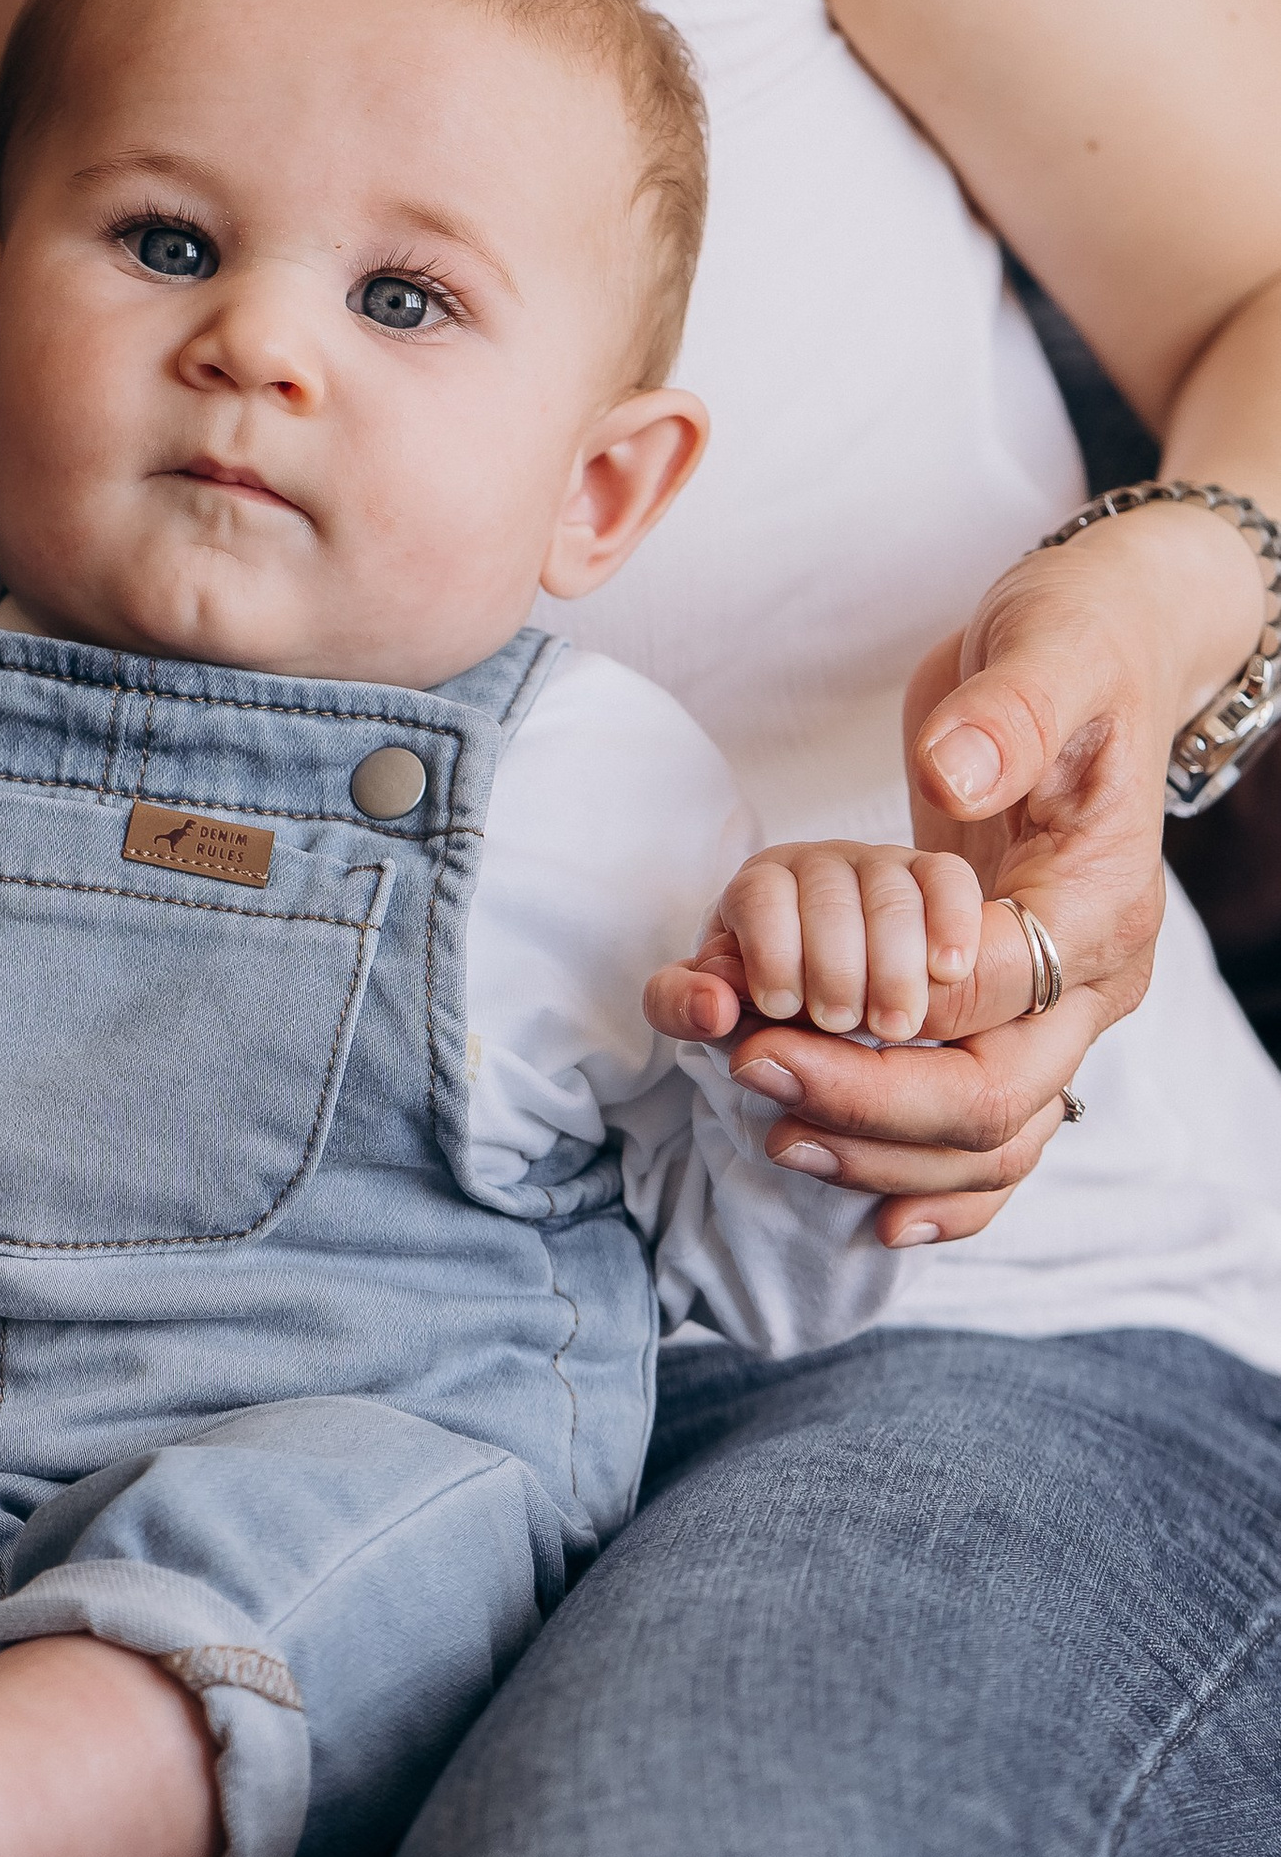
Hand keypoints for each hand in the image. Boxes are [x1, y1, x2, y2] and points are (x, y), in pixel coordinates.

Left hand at [691, 509, 1248, 1247]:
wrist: (1107, 648)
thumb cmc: (1073, 645)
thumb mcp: (1046, 650)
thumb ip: (1005, 714)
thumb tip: (950, 771)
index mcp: (1100, 902)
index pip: (986, 1006)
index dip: (873, 1032)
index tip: (760, 1023)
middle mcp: (1098, 974)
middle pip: (992, 1099)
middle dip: (866, 1110)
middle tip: (748, 1079)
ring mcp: (1069, 1004)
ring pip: (998, 1140)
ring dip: (887, 1157)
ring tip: (773, 1134)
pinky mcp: (1026, 1008)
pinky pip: (1001, 1131)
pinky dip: (940, 1181)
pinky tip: (871, 1211)